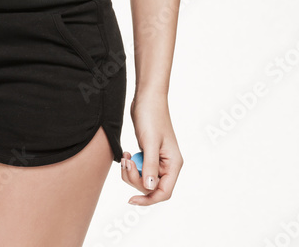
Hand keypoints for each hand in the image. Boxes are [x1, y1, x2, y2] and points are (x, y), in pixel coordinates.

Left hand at [120, 91, 182, 205]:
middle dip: (135, 179)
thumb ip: (150, 166)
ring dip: (131, 172)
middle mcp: (167, 165)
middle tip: (126, 162)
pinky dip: (130, 165)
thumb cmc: (151, 116)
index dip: (148, 200)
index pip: (164, 192)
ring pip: (143, 180)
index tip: (131, 200)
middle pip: (150, 188)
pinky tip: (126, 154)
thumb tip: (149, 189)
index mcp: (173, 164)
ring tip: (125, 156)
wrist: (146, 97)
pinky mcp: (148, 154)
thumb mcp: (150, 142)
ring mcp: (158, 160)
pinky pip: (139, 169)